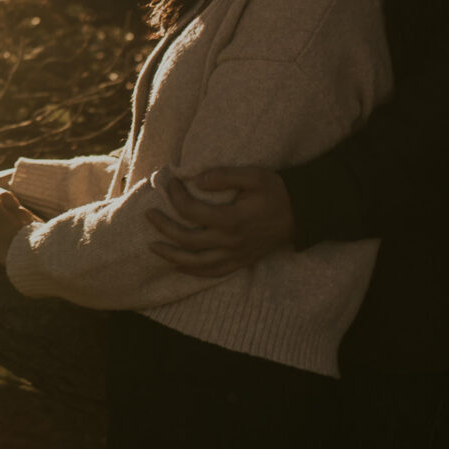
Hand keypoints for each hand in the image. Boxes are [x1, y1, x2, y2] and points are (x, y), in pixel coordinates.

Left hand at [143, 166, 294, 277]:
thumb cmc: (275, 191)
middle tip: (148, 215)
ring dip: (172, 255)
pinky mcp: (240, 262)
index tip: (169, 182)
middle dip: (164, 227)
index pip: (193, 211)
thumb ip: (225, 175)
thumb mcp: (254, 175)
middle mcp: (231, 241)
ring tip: (153, 245)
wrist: (300, 214)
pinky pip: (211, 273)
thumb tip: (197, 178)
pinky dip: (192, 271)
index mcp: (233, 218)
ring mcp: (235, 255)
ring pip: (196, 262)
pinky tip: (178, 266)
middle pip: (188, 240)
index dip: (176, 196)